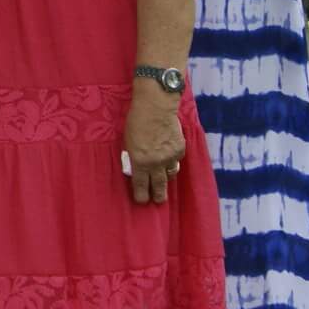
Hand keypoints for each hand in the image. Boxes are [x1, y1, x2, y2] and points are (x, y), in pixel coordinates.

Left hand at [123, 87, 186, 204]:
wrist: (156, 106)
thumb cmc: (136, 120)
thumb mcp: (128, 141)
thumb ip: (134, 156)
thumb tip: (137, 167)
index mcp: (140, 161)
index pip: (141, 184)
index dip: (141, 195)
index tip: (142, 201)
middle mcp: (156, 163)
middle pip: (159, 185)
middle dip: (158, 196)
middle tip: (158, 202)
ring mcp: (170, 157)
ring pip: (170, 174)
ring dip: (166, 177)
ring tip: (164, 180)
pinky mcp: (180, 149)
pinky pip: (176, 160)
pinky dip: (172, 160)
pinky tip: (169, 156)